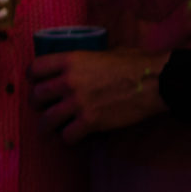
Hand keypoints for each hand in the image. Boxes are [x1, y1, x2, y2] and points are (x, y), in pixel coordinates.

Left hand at [32, 48, 168, 140]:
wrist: (157, 81)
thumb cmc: (136, 63)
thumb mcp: (105, 52)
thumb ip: (87, 60)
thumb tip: (82, 65)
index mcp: (70, 60)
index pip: (35, 68)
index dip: (32, 77)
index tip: (35, 82)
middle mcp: (68, 81)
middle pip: (36, 95)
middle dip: (37, 103)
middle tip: (42, 108)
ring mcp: (78, 102)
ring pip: (47, 119)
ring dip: (46, 126)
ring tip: (48, 130)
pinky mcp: (91, 121)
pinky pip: (67, 135)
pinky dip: (68, 139)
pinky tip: (72, 137)